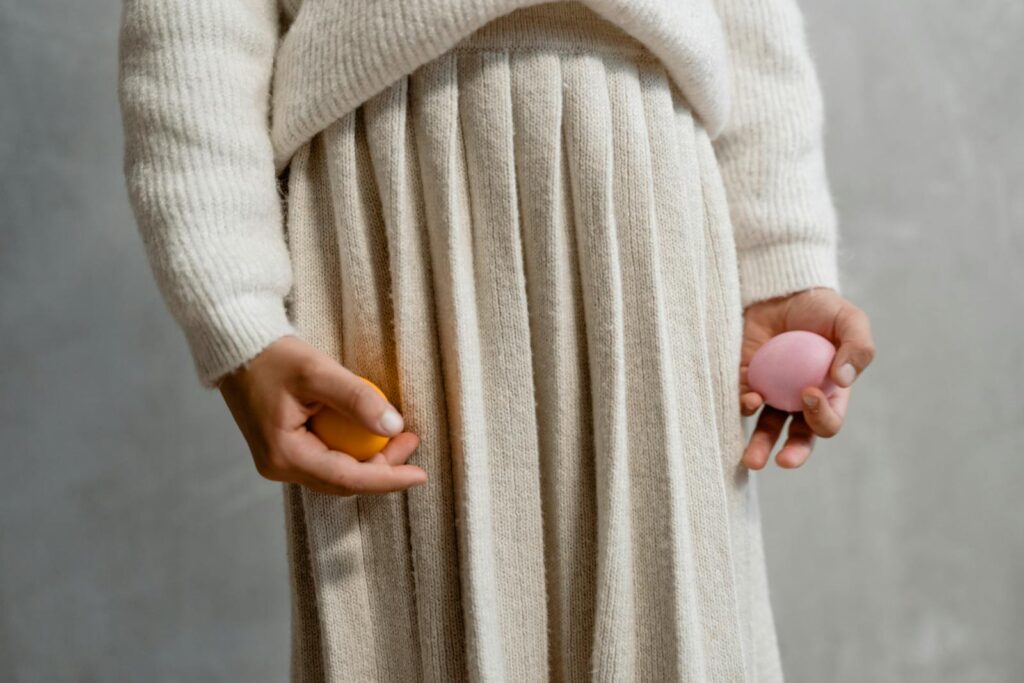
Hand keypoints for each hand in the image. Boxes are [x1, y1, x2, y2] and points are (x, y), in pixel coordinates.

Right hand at [216, 335, 427, 495]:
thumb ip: (357, 400)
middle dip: (383, 468)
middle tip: (412, 440)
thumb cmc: (272, 357)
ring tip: (399, 435)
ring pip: (336, 472)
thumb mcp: (318, 372)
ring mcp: (280, 460)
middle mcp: (279, 466)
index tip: (420, 474)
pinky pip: (326, 459)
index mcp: (284, 455)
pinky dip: (351, 449)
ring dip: (369, 459)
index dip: (388, 478)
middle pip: (343, 481)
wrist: (237, 348)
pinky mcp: (285, 449)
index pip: (347, 478)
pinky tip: (371, 431)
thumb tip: (395, 427)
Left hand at [739, 287, 875, 469]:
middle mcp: (799, 400)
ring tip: (751, 461)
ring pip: (765, 428)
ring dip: (759, 446)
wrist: (781, 290)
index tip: (809, 393)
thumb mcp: (850, 320)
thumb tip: (841, 379)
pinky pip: (744, 401)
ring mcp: (771, 392)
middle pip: (797, 437)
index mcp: (829, 393)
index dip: (821, 416)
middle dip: (792, 453)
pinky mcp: (746, 381)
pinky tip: (749, 400)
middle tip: (783, 461)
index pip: (828, 420)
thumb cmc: (820, 307)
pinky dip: (745, 405)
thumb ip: (858, 348)